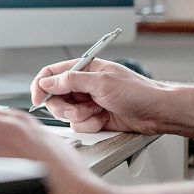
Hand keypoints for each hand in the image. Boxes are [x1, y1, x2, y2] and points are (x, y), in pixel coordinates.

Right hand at [31, 59, 170, 133]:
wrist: (156, 112)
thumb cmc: (138, 92)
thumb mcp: (102, 82)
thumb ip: (72, 80)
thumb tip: (48, 82)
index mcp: (85, 69)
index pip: (52, 73)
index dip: (41, 86)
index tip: (37, 99)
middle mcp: (84, 85)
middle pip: (55, 97)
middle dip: (64, 107)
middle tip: (78, 110)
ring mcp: (88, 102)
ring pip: (66, 114)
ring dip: (80, 117)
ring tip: (96, 113)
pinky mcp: (94, 117)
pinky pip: (79, 125)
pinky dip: (89, 125)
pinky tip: (103, 120)